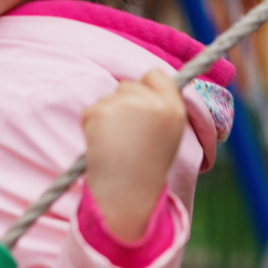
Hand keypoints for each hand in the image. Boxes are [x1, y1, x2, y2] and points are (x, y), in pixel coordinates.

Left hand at [82, 69, 186, 241]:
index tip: (141, 107)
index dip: (146, 87)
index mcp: (174, 108)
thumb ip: (160, 108)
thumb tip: (146, 83)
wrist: (126, 192)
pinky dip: (93, 124)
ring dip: (108, 115)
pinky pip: (93, 109)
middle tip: (128, 135)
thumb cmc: (147, 167)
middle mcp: (153, 103)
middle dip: (124, 102)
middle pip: (129, 84)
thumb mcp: (168, 134)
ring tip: (117, 143)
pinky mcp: (102, 111)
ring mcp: (126, 105)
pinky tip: (103, 144)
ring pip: (110, 96)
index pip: (156, 75)